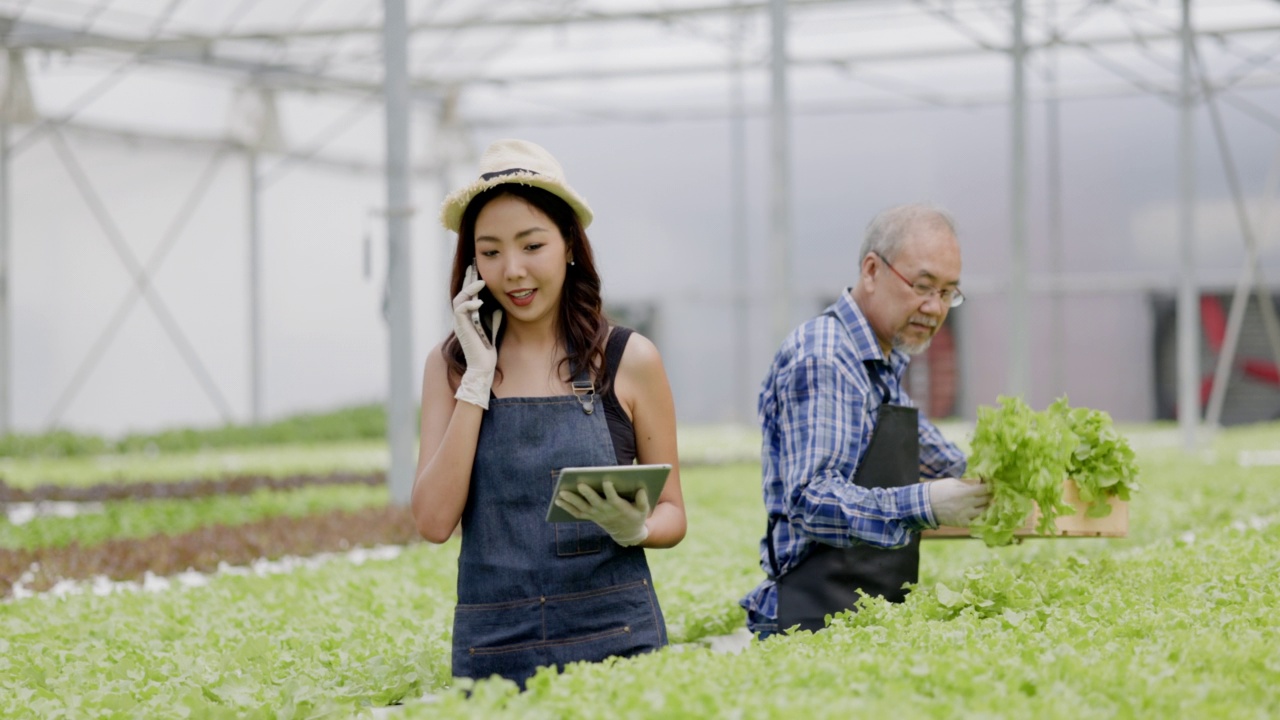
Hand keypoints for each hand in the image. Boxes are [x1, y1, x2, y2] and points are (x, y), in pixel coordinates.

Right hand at [452, 265, 502, 408]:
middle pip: (461, 291)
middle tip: (474, 264)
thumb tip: (499, 303)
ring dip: (469, 289)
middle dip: (467, 277)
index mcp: (468, 315)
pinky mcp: (461, 328)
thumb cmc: (488, 350)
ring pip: (459, 298)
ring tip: (480, 282)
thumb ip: (494, 315)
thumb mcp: (494, 326)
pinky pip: (460, 310)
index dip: (472, 280)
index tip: (478, 267)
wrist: (482, 367)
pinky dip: (469, 304)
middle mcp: (461, 317)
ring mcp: (460, 322)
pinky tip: (480, 302)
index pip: (468, 293)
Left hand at [555, 481, 650, 546]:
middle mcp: (606, 511)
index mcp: (619, 508)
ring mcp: (596, 515)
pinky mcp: (591, 517)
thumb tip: (641, 489)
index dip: (610, 491)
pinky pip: (577, 513)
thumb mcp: (644, 510)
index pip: (614, 499)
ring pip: (582, 508)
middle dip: (587, 494)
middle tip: (580, 484)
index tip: (606, 481)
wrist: (627, 533)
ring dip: (571, 501)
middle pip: (595, 502)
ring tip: (561, 492)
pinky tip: (557, 500)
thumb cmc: (636, 516)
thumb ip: (643, 500)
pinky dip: (567, 508)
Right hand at [927, 478, 991, 526]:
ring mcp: (965, 515)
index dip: (991, 486)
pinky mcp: (962, 523)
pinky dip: (979, 517)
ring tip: (984, 503)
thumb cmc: (939, 490)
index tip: (992, 485)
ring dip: (986, 506)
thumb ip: (967, 485)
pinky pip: (977, 521)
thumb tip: (981, 486)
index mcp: (965, 492)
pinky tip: (978, 513)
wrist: (924, 504)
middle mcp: (967, 504)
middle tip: (990, 493)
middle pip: (987, 500)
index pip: (985, 489)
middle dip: (990, 495)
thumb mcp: (953, 483)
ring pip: (985, 511)